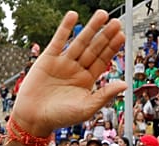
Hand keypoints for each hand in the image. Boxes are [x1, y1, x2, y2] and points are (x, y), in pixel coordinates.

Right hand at [11, 11, 126, 137]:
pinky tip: (73, 16)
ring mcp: (63, 63)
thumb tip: (125, 84)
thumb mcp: (86, 108)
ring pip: (79, 42)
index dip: (112, 48)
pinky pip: (58, 40)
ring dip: (90, 28)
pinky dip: (65, 28)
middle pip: (94, 49)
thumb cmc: (60, 117)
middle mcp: (77, 70)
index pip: (102, 61)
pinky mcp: (47, 59)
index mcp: (87, 81)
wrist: (33, 118)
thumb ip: (105, 95)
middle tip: (116, 22)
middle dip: (105, 35)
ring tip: (101, 14)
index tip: (121, 35)